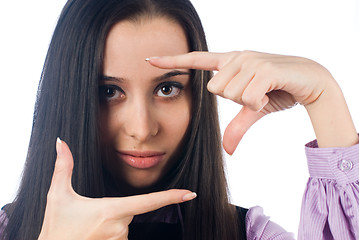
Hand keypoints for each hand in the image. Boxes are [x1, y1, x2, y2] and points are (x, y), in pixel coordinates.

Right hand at [38, 138, 195, 239]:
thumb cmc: (56, 228)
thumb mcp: (58, 195)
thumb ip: (63, 166)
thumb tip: (60, 142)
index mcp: (111, 211)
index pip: (148, 201)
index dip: (171, 197)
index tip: (190, 194)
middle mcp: (120, 228)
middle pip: (130, 211)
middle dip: (115, 210)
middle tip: (89, 218)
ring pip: (126, 225)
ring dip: (112, 223)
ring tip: (89, 229)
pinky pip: (121, 236)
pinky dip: (112, 233)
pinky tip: (94, 236)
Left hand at [148, 51, 357, 150]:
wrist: (312, 81)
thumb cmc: (279, 91)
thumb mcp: (253, 110)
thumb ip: (237, 127)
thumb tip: (227, 151)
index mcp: (230, 62)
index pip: (196, 60)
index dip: (172, 60)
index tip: (149, 59)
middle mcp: (237, 57)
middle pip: (214, 89)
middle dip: (234, 98)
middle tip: (255, 93)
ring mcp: (250, 60)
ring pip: (229, 93)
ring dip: (248, 100)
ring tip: (266, 90)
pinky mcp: (263, 68)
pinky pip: (247, 97)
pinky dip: (259, 102)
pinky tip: (273, 91)